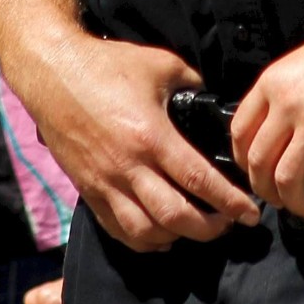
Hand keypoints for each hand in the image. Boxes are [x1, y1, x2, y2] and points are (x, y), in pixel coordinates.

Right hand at [25, 32, 259, 252]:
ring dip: (177, 237)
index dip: (230, 202)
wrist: (53, 71)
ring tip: (195, 228)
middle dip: (210, 229)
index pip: (198, 181)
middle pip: (176, 217)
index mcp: (150, 135)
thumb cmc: (106, 64)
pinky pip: (118, 230)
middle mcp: (128, 166)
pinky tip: (160, 233)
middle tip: (228, 224)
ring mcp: (105, 182)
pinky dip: (143, 240)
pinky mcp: (88, 189)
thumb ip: (192, 83)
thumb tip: (212, 100)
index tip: (250, 213)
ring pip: (146, 232)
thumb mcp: (160, 63)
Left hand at [230, 0, 303, 217]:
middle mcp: (287, 102)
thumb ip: (279, 95)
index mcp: (271, 83)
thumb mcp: (297, 65)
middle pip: (259, 162)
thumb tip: (270, 133)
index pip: (239, 132)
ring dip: (294, 203)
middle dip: (266, 191)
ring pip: (287, 178)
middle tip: (280, 200)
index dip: (242, 162)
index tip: (254, 174)